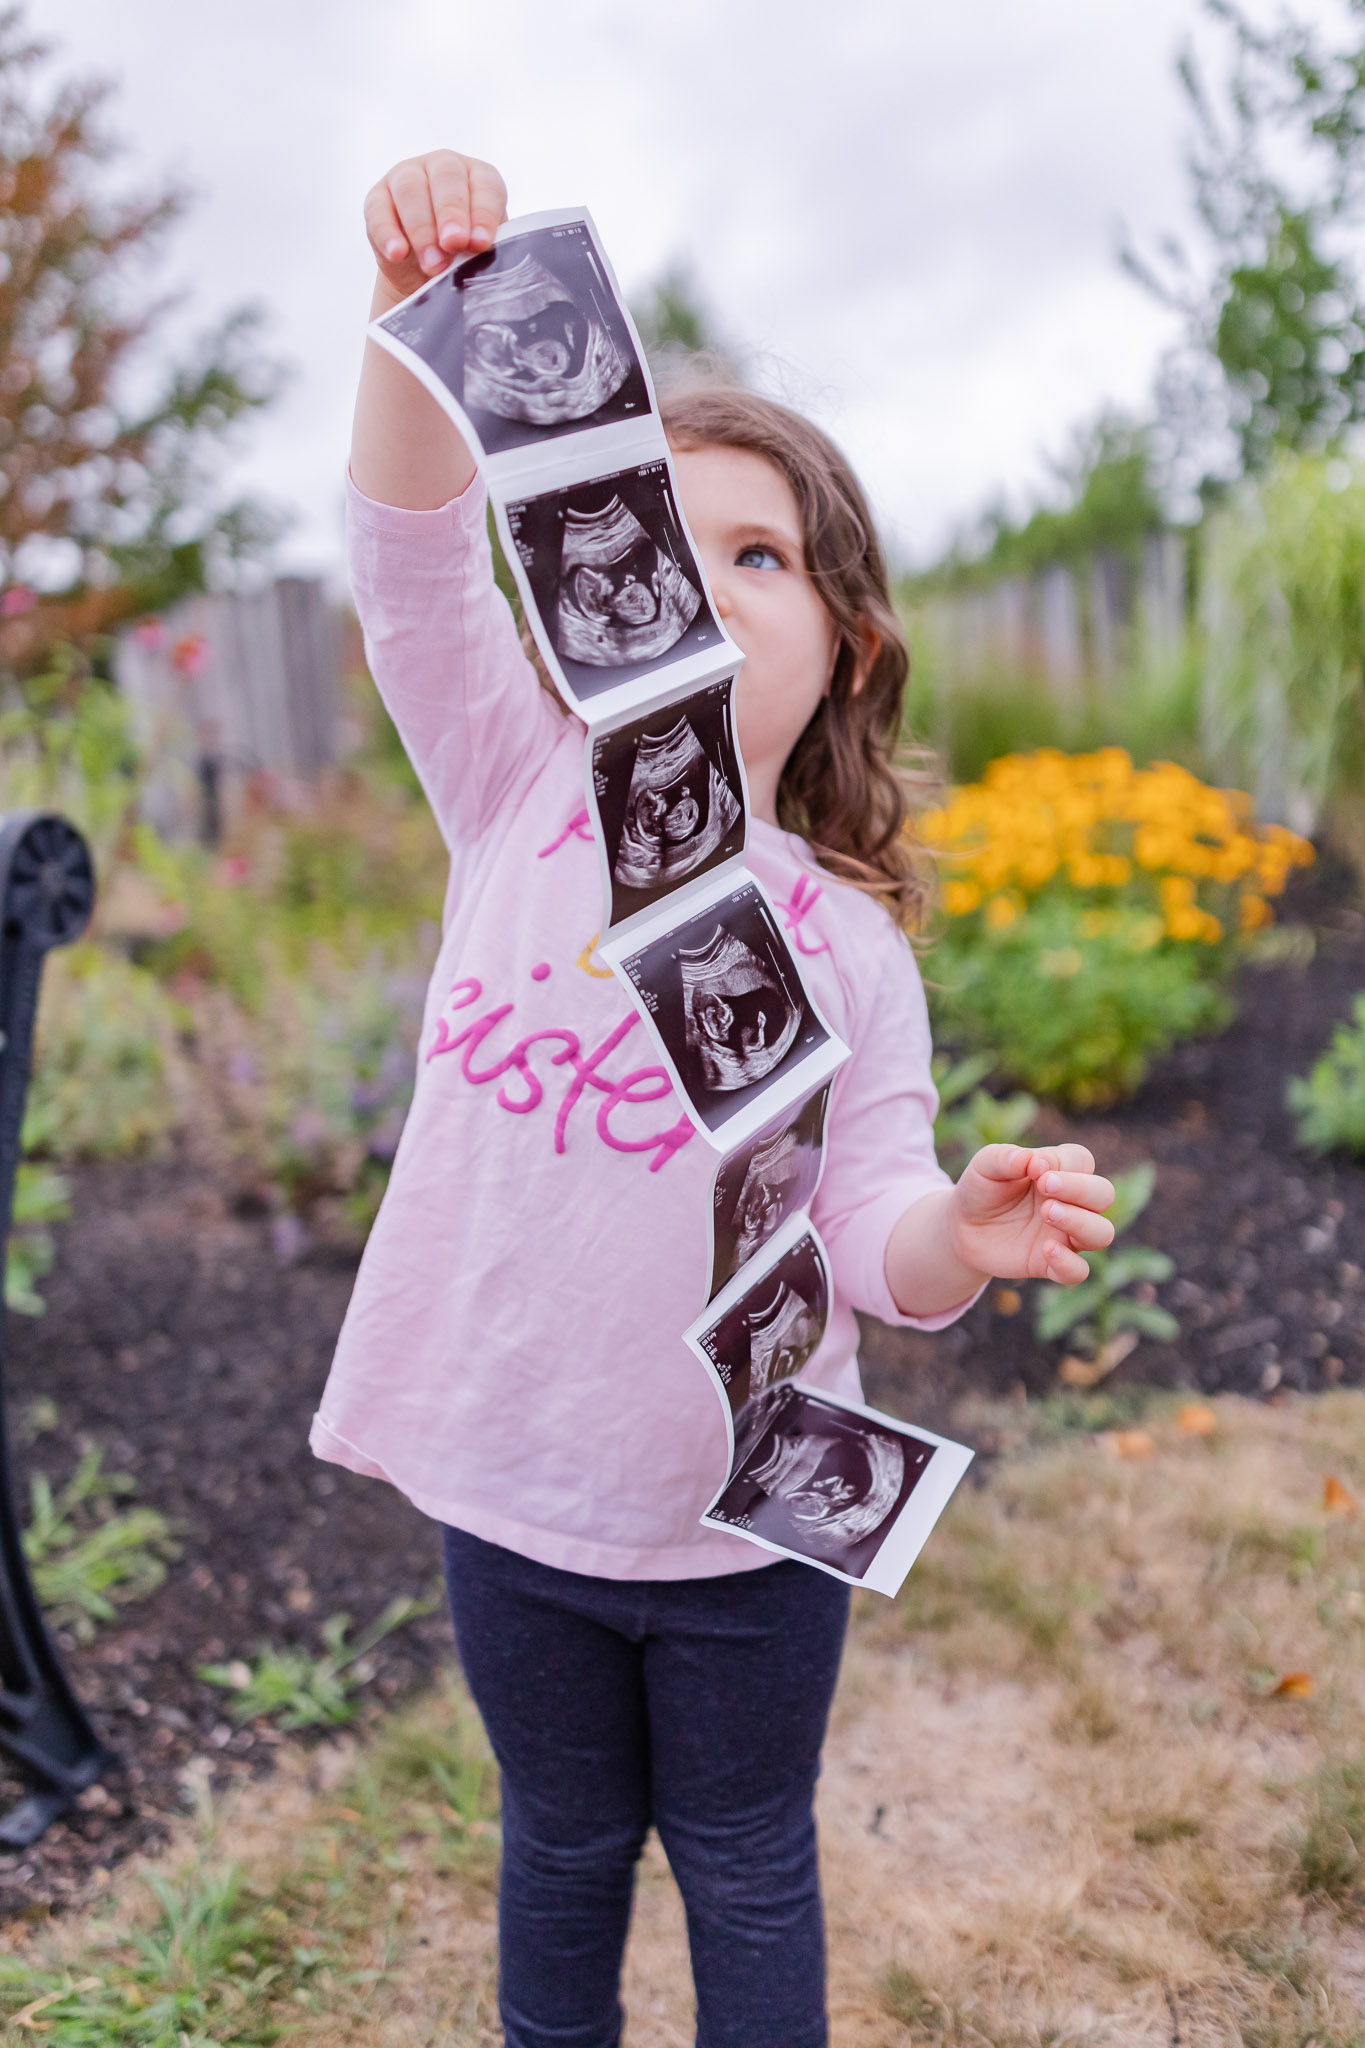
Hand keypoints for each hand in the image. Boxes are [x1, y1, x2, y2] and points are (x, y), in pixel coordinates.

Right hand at [364, 150, 507, 308]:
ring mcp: (406, 176)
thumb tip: (474, 251)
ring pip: (410, 190)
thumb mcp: (476, 253)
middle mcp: (442, 166)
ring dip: (421, 229)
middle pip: (446, 178)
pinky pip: (378, 212)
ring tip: (431, 263)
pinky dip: (388, 235)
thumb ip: (478, 248)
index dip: (483, 214)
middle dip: (450, 214)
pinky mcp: (377, 198)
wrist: (425, 275)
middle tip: (454, 244)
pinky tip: (397, 254)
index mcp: (477, 176)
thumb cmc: (461, 257)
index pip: (485, 185)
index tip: (480, 243)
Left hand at [949, 1143, 1115, 1285]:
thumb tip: (1032, 1159)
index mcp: (1059, 1172)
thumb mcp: (984, 1165)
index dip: (1064, 1162)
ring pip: (1102, 1233)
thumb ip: (1006, 1157)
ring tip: (1048, 1212)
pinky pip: (1078, 1271)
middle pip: (1104, 1194)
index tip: (1033, 1167)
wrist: (962, 1228)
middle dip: (1080, 1189)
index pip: (1082, 1161)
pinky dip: (1069, 1262)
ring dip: (1081, 1222)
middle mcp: (1071, 1203)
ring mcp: (1065, 1236)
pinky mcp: (1052, 1264)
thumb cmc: (982, 1189)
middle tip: (1045, 1186)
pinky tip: (1046, 1250)